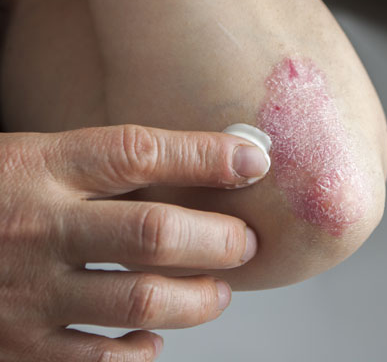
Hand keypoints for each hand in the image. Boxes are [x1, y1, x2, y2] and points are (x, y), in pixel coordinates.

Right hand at [0, 124, 267, 360]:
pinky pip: (100, 360)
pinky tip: (153, 336)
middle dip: (219, 240)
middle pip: (154, 233)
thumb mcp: (33, 160)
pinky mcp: (18, 345)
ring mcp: (27, 290)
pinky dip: (142, 351)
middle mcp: (38, 226)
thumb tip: (197, 169)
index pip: (139, 153)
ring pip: (140, 300)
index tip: (254, 161)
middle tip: (247, 243)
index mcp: (42, 167)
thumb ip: (102, 170)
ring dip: (198, 299)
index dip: (206, 156)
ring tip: (219, 291)